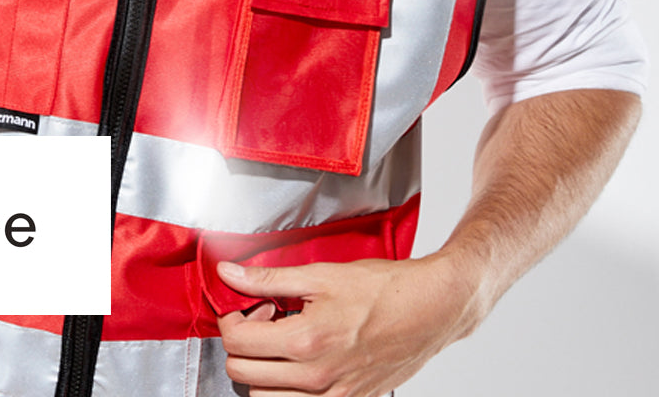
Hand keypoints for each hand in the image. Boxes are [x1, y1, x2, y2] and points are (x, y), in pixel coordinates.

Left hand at [216, 254, 479, 396]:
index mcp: (307, 341)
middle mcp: (318, 377)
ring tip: (280, 340)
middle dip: (242, 343)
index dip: (231, 319)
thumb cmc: (383, 289)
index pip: (237, 342)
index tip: (246, 304)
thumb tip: (228, 273)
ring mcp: (335, 396)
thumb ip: (267, 278)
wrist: (430, 310)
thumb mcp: (319, 274)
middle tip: (263, 318)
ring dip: (261, 370)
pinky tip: (301, 357)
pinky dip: (288, 387)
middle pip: (243, 374)